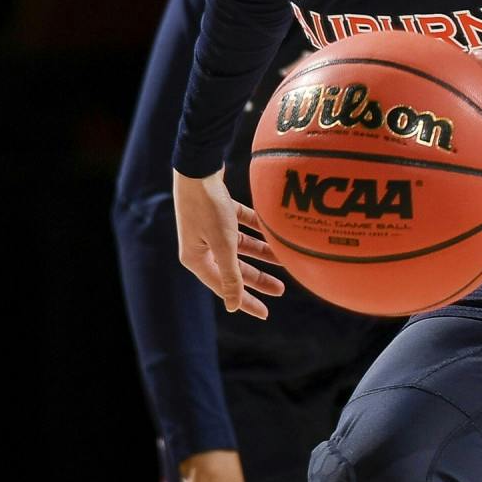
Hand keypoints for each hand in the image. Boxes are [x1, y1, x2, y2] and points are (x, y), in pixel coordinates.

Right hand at [173, 169, 284, 319]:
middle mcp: (201, 246)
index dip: (245, 301)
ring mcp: (210, 228)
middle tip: (281, 290)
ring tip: (285, 262)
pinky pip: (243, 227)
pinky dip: (258, 231)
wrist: (199, 168)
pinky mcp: (220, 211)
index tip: (265, 314)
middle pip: (234, 269)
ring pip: (241, 248)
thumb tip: (232, 306)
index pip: (224, 288)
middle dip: (258, 279)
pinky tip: (275, 235)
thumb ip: (230, 275)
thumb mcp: (223, 245)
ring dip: (263, 254)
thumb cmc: (208, 208)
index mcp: (196, 259)